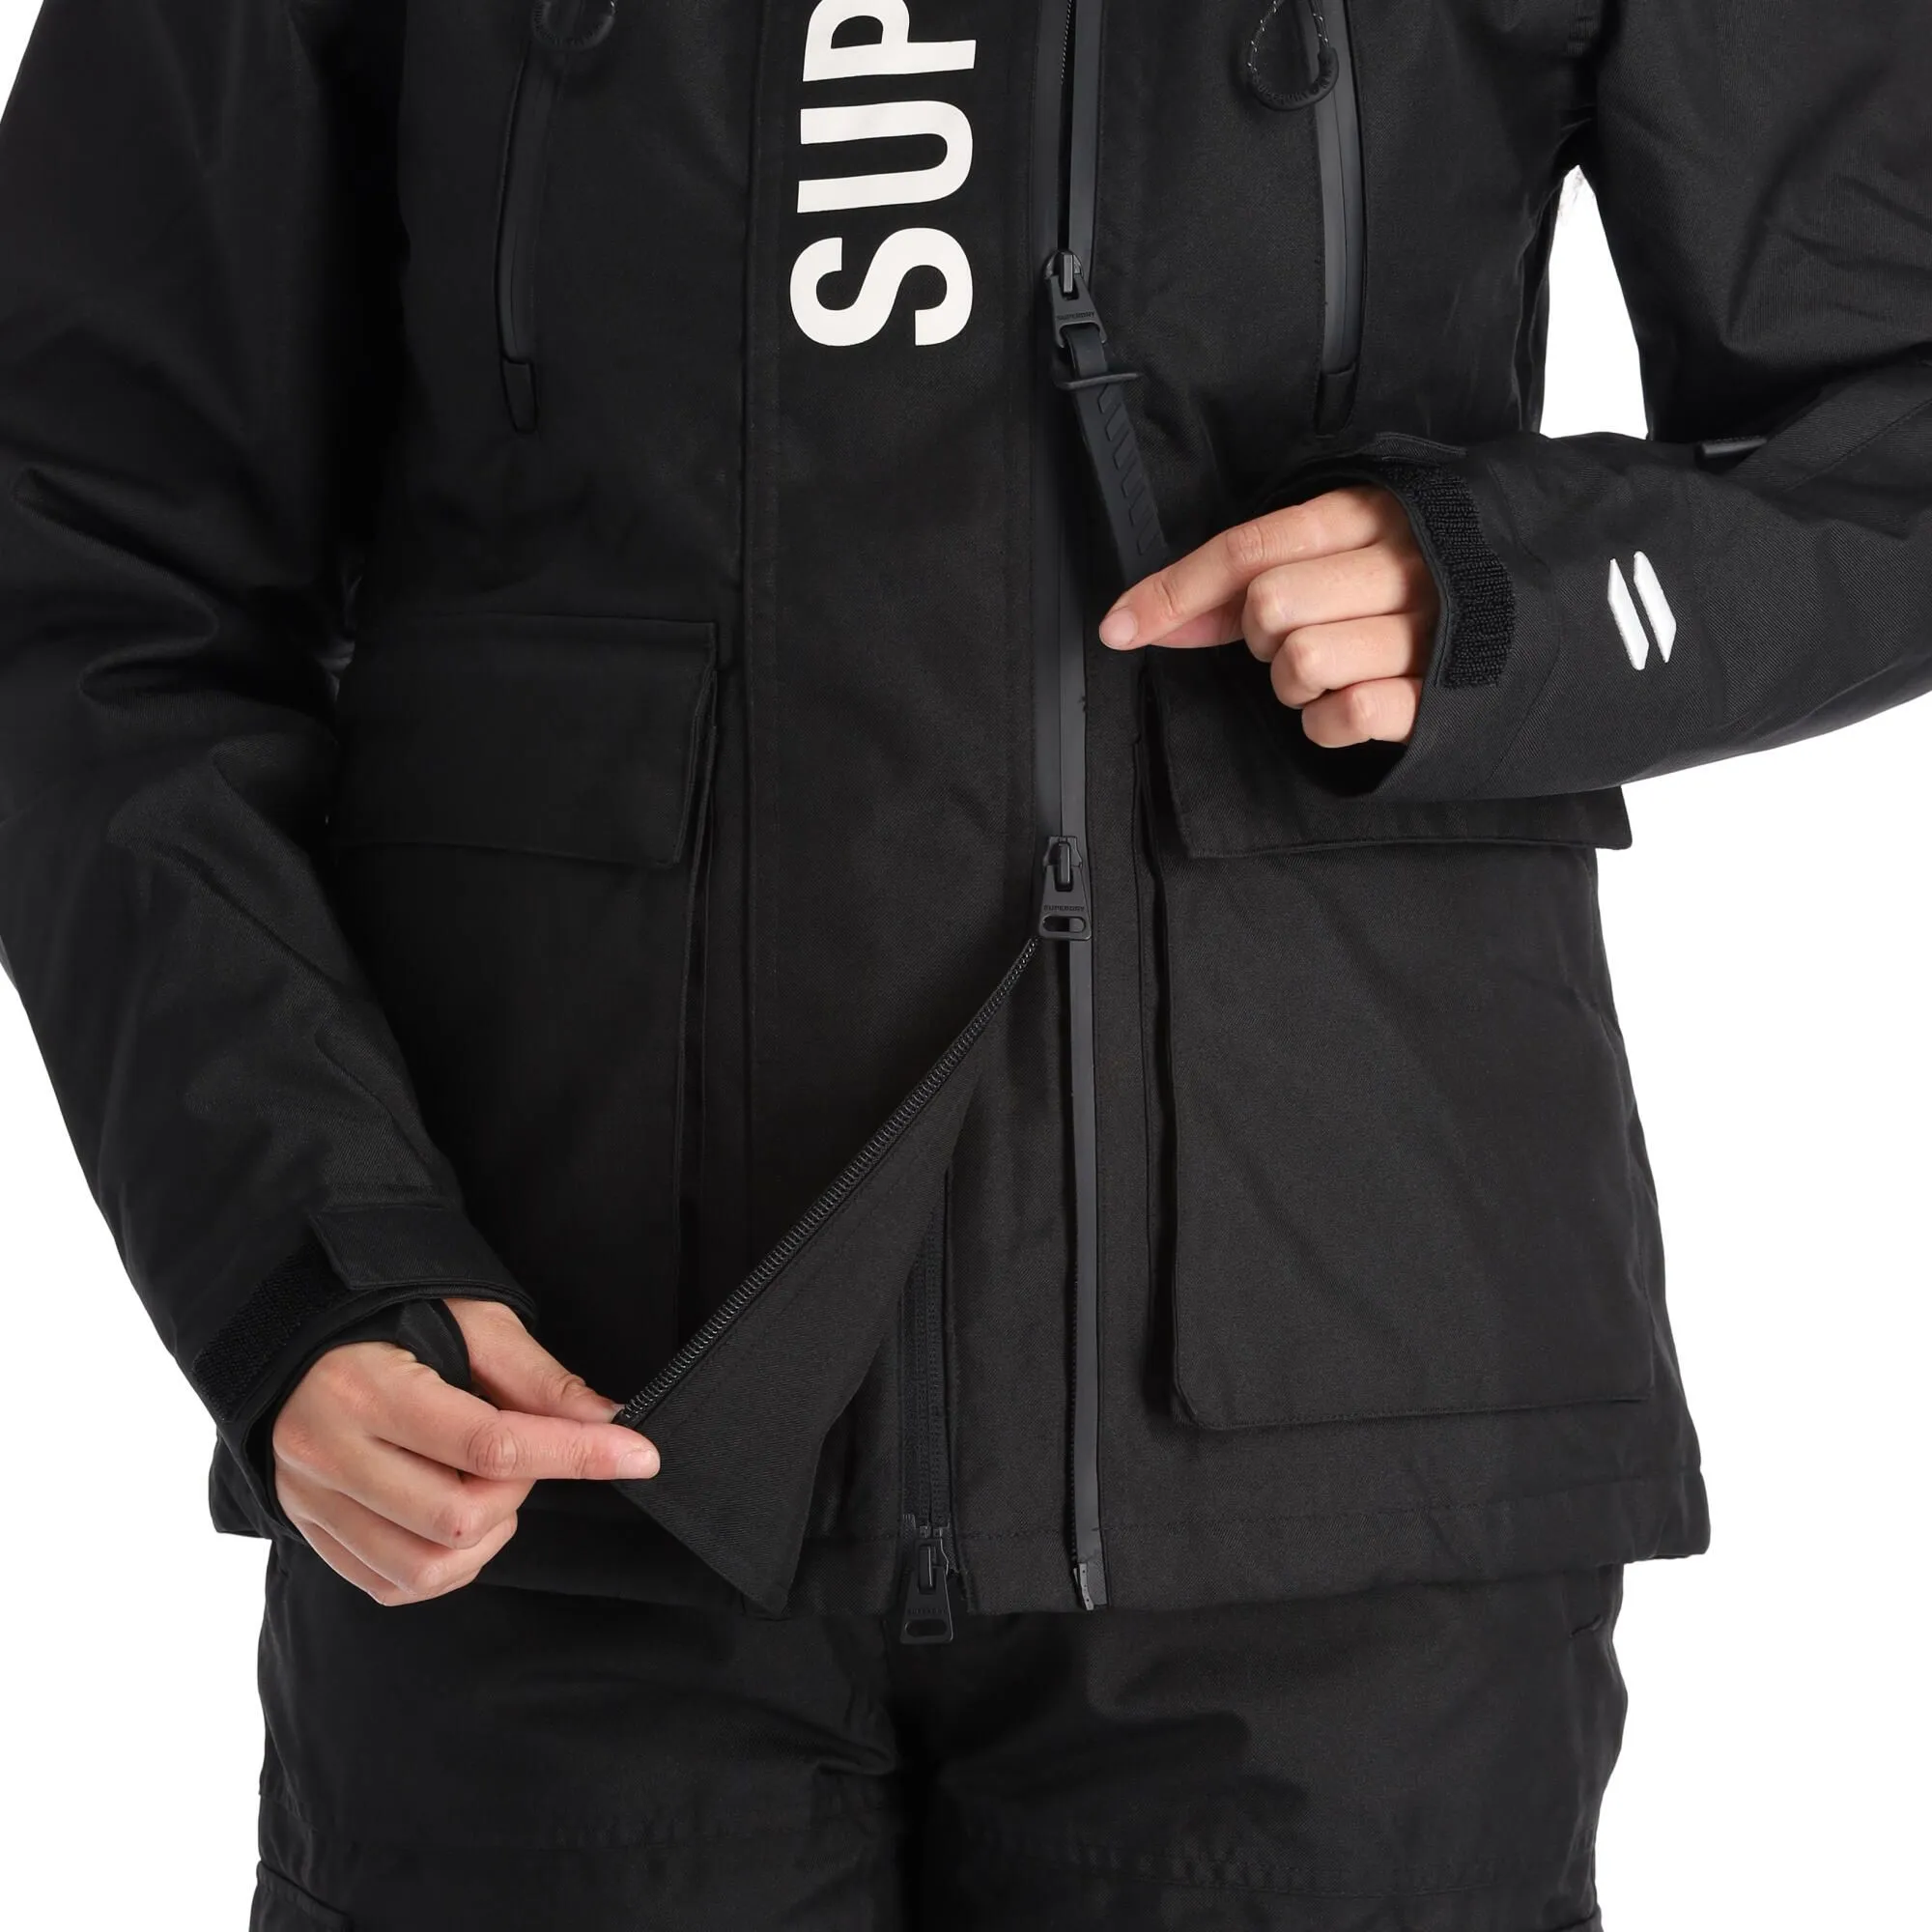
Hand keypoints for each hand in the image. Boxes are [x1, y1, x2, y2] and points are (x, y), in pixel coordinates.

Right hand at [272, 1297, 658, 1605]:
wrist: (300, 1335)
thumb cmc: (392, 1315)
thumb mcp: (469, 1320)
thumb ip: (536, 1378)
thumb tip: (609, 1420)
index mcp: (364, 1389)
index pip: (490, 1444)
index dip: (576, 1454)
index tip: (638, 1455)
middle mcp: (328, 1454)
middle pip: (458, 1517)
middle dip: (517, 1491)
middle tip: (521, 1450)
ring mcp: (312, 1501)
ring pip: (425, 1567)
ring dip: (484, 1536)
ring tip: (487, 1483)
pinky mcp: (311, 1531)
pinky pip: (393, 1585)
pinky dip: (446, 1564)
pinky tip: (458, 1516)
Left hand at [1097, 486, 1438, 746]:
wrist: (1548, 608)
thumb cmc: (1414, 584)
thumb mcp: (1339, 557)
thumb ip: (1242, 584)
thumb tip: (1141, 619)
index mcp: (1368, 513)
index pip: (1249, 547)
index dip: (1174, 590)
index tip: (1118, 627)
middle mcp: (1402, 562)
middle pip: (1270, 606)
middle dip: (1259, 638)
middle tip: (1293, 641)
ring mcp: (1431, 627)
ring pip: (1303, 660)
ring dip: (1293, 685)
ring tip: (1328, 674)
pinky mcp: (1446, 693)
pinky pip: (1348, 714)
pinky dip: (1326, 724)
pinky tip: (1345, 708)